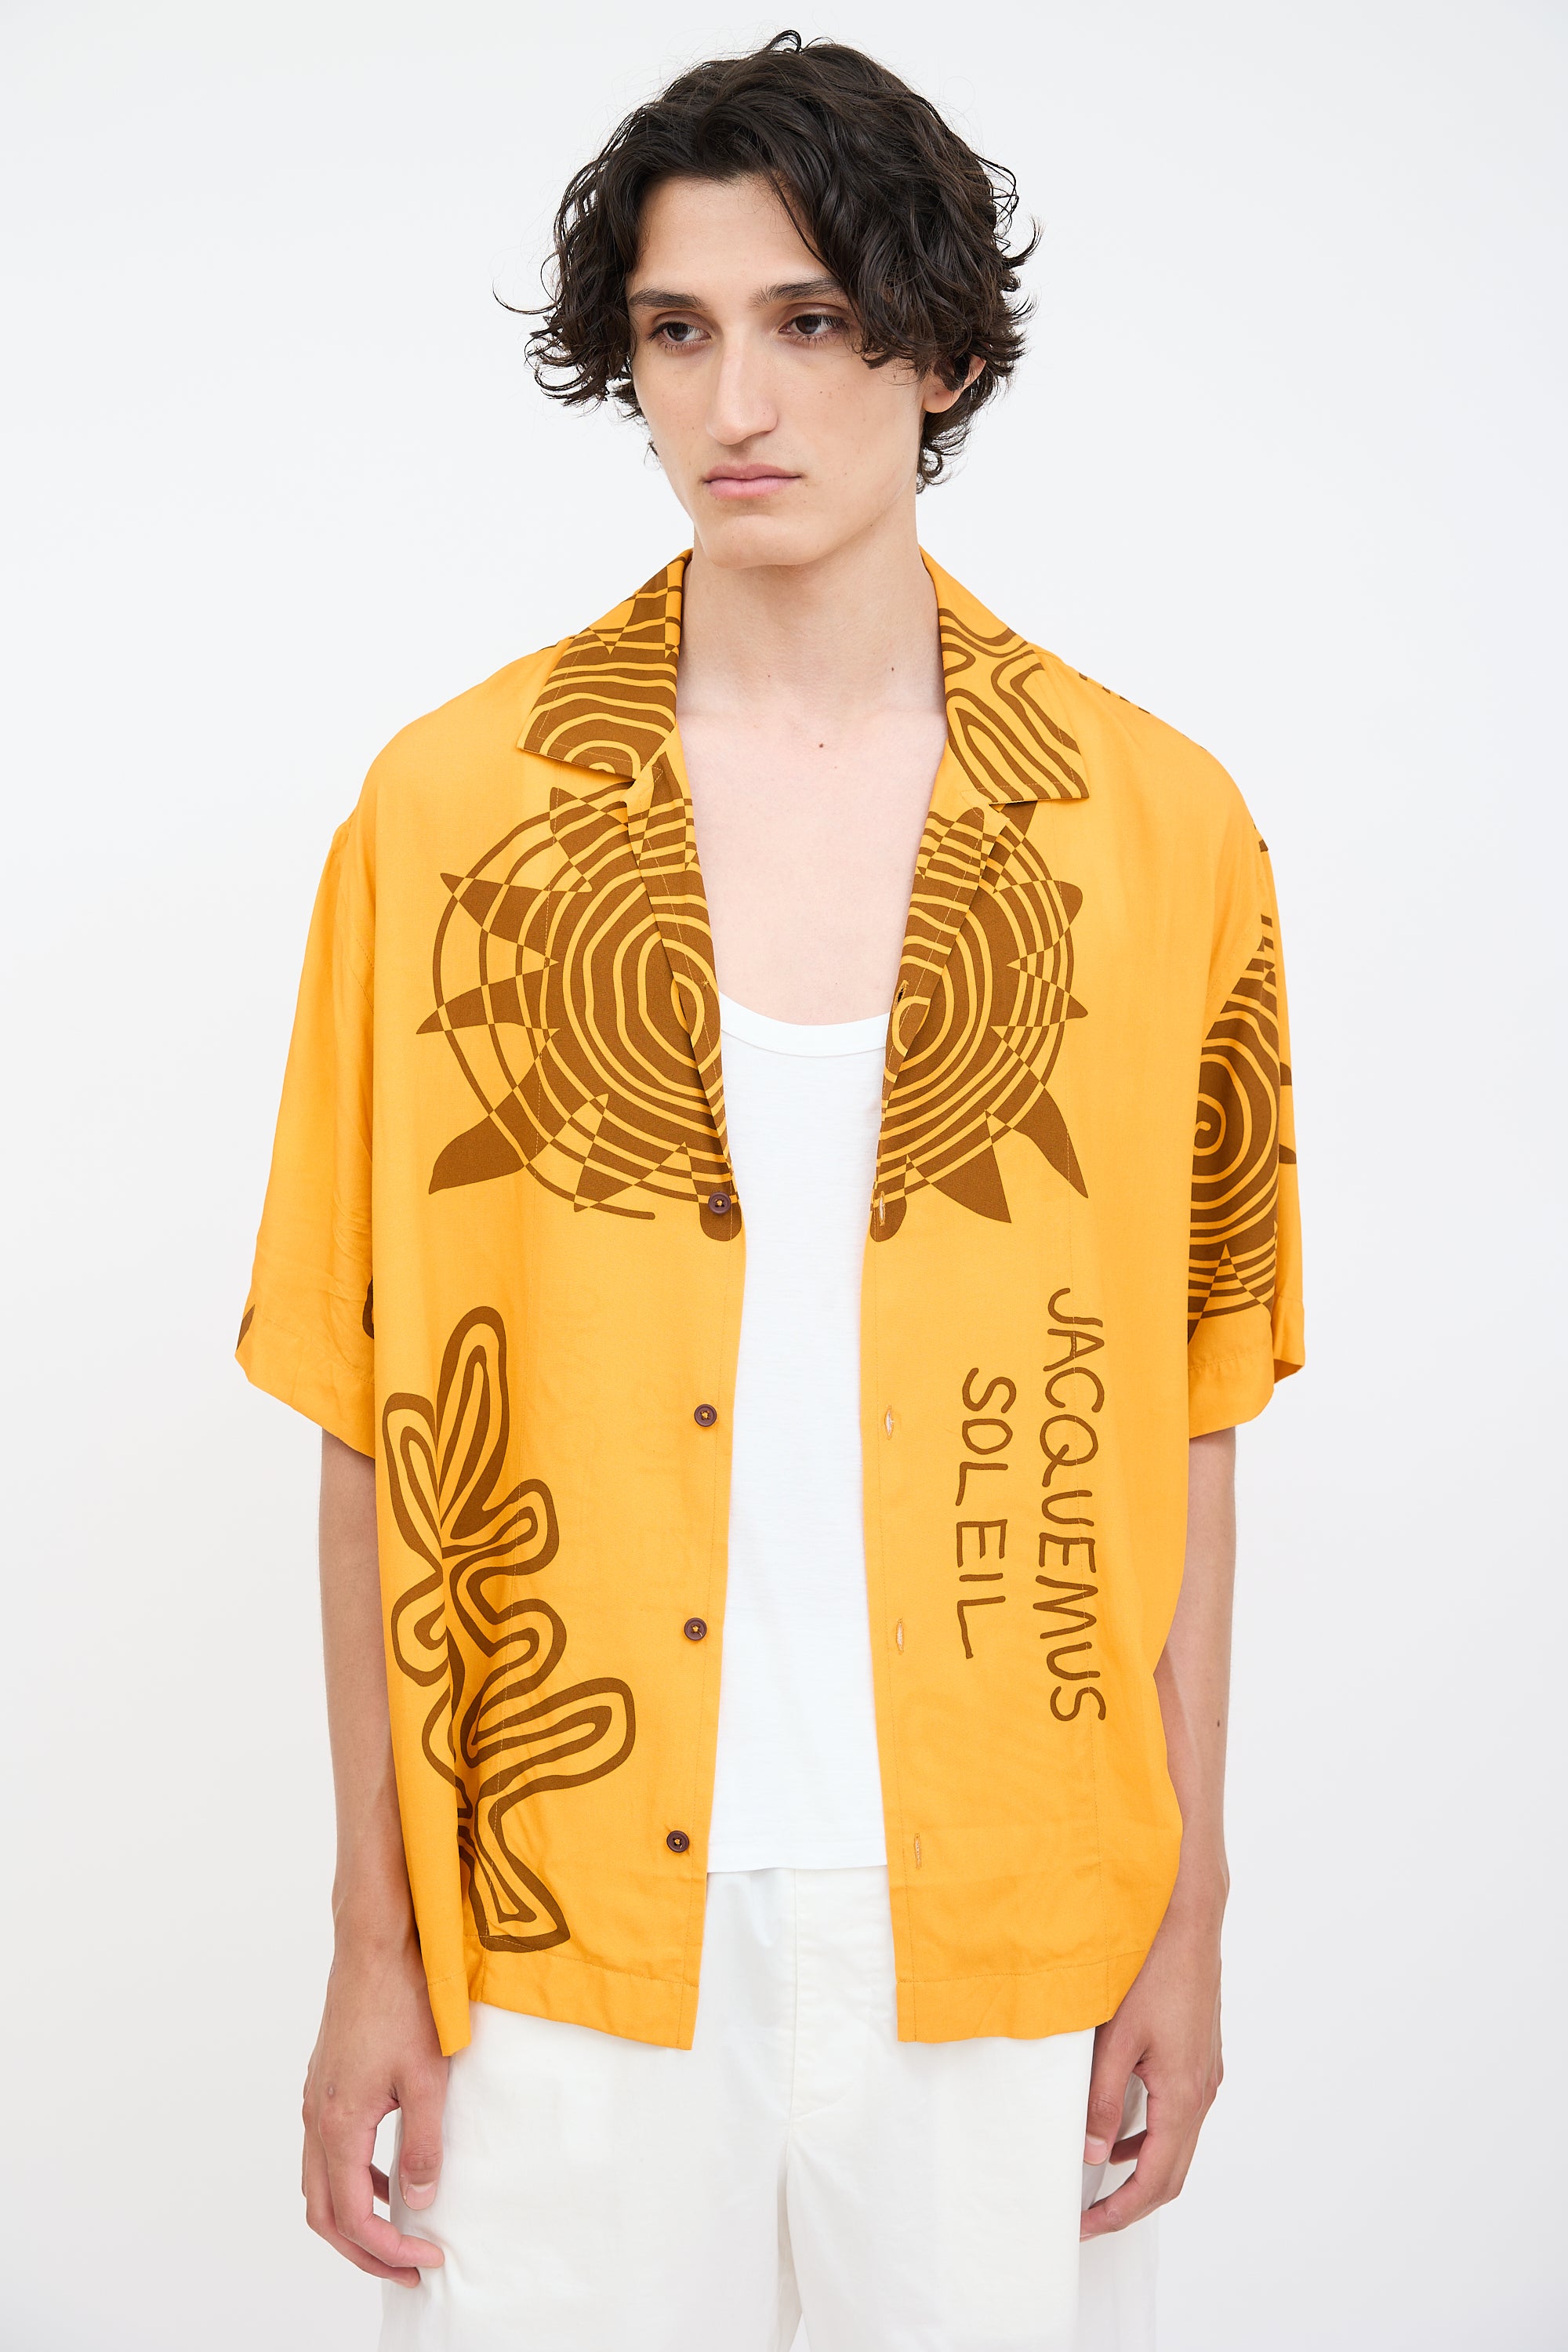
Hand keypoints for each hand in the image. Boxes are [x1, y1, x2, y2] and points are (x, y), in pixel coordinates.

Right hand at [301, 1926, 449, 2286]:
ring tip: (398, 2233)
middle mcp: (316, 2118)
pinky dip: (351, 2181)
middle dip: (364, 2251)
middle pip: (324, 2214)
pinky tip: (387, 2176)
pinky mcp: (324, 2084)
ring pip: (319, 2185)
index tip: (428, 2259)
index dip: (388, 2249)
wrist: (373, 1945)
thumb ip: (423, 2144)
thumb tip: (420, 2202)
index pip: (353, 2216)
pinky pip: (326, 2154)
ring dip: (353, 2219)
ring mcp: (315, 2100)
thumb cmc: (402, 2002)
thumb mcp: (427, 2078)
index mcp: (338, 2124)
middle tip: (408, 2269)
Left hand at [1079, 1898, 1222, 2240]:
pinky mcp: (1199, 2059)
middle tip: (1090, 2217)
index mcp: (1183, 2095)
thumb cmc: (1154, 1970)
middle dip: (1131, 2202)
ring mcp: (1205, 2076)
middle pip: (1172, 2173)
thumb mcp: (1118, 2039)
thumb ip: (1103, 2099)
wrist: (1187, 1922)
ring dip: (1142, 2169)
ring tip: (1099, 2181)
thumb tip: (1093, 2153)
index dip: (1122, 2210)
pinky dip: (1150, 2136)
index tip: (1087, 2226)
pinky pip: (1177, 2115)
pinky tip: (1121, 2129)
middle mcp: (1202, 2092)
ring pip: (1176, 2144)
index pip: (1157, 2179)